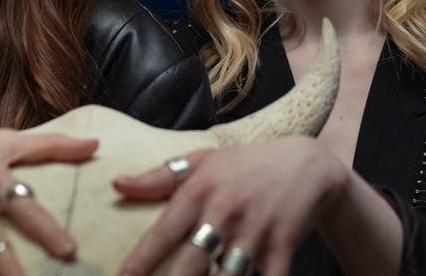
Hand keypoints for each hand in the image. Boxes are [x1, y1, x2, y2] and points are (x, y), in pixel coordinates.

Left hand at [112, 136, 348, 275]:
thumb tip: (118, 184)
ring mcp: (256, 231)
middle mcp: (226, 213)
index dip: (140, 260)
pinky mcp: (284, 246)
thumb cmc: (247, 164)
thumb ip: (160, 177)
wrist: (308, 163)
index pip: (163, 231)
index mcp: (201, 191)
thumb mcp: (204, 160)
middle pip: (192, 263)